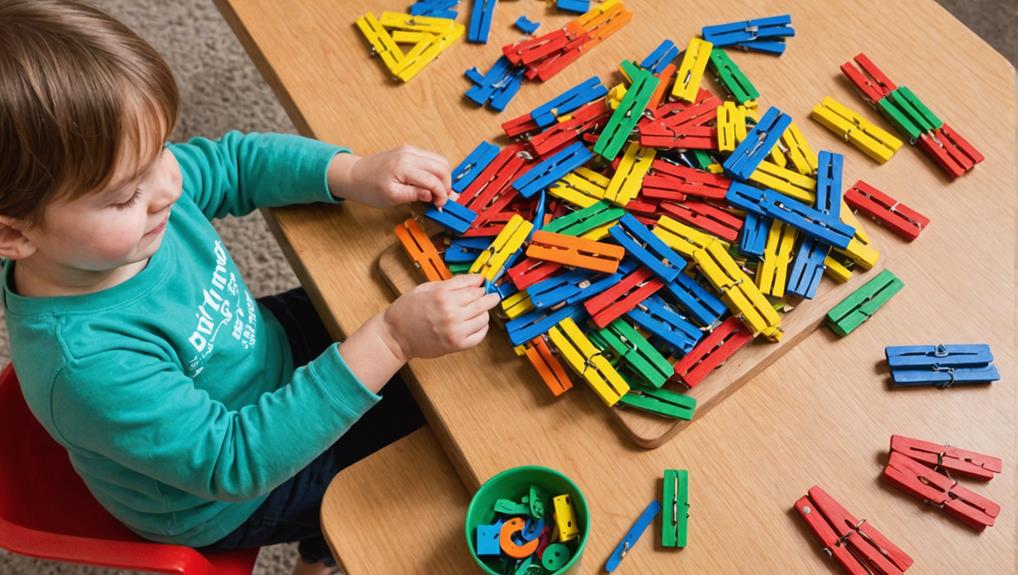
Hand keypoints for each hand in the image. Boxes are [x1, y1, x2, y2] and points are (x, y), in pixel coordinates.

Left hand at [329, 146, 452, 208]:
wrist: (353, 175)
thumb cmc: (368, 187)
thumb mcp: (391, 197)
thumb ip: (414, 194)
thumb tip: (432, 195)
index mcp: (404, 166)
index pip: (433, 179)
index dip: (441, 194)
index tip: (440, 205)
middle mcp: (409, 154)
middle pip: (442, 166)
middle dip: (446, 184)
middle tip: (442, 199)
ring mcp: (410, 150)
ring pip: (439, 160)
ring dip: (443, 177)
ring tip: (438, 192)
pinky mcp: (409, 151)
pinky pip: (431, 158)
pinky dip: (436, 171)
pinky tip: (431, 183)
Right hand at [381, 274, 500, 360]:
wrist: (396, 335)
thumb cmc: (408, 310)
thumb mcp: (428, 287)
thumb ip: (455, 283)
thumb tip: (477, 279)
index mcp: (443, 297)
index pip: (474, 290)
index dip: (481, 287)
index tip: (484, 286)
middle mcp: (451, 314)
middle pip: (482, 304)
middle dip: (490, 298)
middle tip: (492, 296)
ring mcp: (455, 331)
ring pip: (483, 319)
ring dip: (484, 313)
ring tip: (477, 310)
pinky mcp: (456, 345)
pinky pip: (479, 336)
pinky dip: (482, 328)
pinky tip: (476, 323)